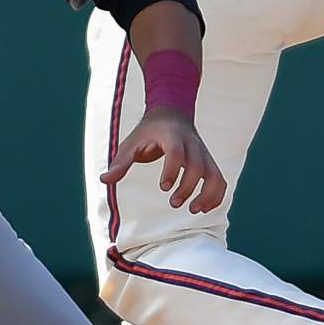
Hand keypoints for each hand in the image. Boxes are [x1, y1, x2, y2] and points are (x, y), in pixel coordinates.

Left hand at [99, 108, 226, 212]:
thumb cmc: (148, 132)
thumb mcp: (131, 143)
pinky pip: (219, 180)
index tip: (163, 188)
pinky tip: (202, 208)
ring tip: (194, 210)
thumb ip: (120, 162)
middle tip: (173, 204)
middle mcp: (191, 144)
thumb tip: (104, 180)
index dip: (172, 170)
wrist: (171, 114)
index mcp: (172, 136)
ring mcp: (203, 153)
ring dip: (208, 195)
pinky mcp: (209, 162)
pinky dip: (216, 196)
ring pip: (214, 174)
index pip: (177, 152)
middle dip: (188, 187)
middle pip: (198, 166)